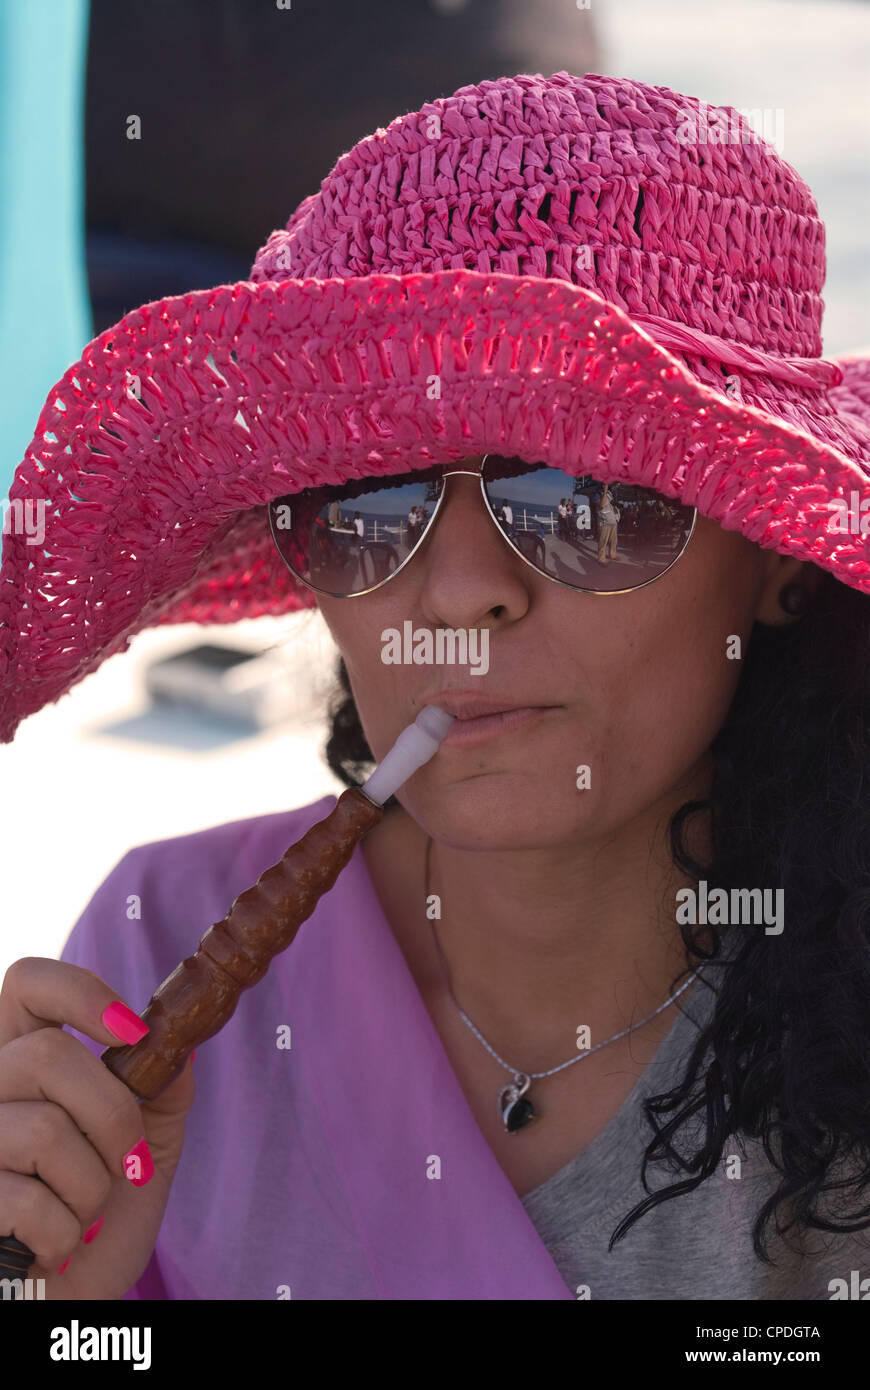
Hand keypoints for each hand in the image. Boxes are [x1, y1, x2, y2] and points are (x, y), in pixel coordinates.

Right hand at [0, 957, 194, 1299]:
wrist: (72, 1302)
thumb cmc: (103, 1219)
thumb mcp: (150, 1143)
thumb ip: (163, 1086)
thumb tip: (183, 1039)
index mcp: (23, 1057)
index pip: (27, 981)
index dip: (81, 991)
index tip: (132, 1032)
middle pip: (46, 1056)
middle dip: (113, 1115)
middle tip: (129, 1162)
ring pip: (45, 1130)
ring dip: (92, 1186)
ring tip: (85, 1212)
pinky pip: (27, 1200)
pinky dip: (66, 1233)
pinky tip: (57, 1246)